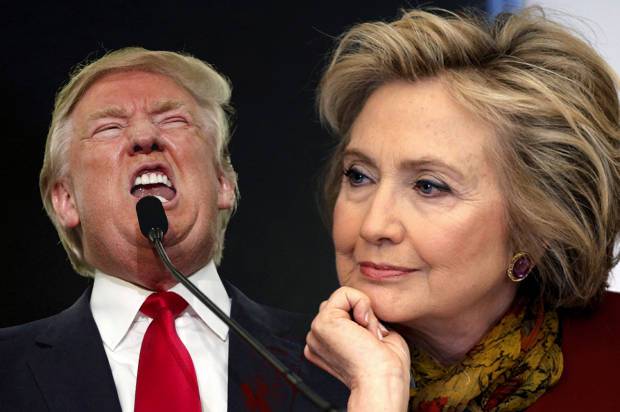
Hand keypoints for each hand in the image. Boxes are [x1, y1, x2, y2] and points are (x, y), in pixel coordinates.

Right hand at [304, 287, 409, 411]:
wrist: (382, 380)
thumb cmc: (385, 367)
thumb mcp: (375, 335)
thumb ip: (363, 318)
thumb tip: (363, 305)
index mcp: (326, 345)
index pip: (342, 314)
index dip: (364, 320)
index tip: (371, 340)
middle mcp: (318, 339)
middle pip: (341, 304)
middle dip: (362, 314)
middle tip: (370, 338)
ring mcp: (317, 331)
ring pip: (343, 297)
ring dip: (363, 312)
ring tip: (366, 335)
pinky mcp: (323, 322)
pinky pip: (344, 293)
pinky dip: (361, 302)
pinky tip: (363, 325)